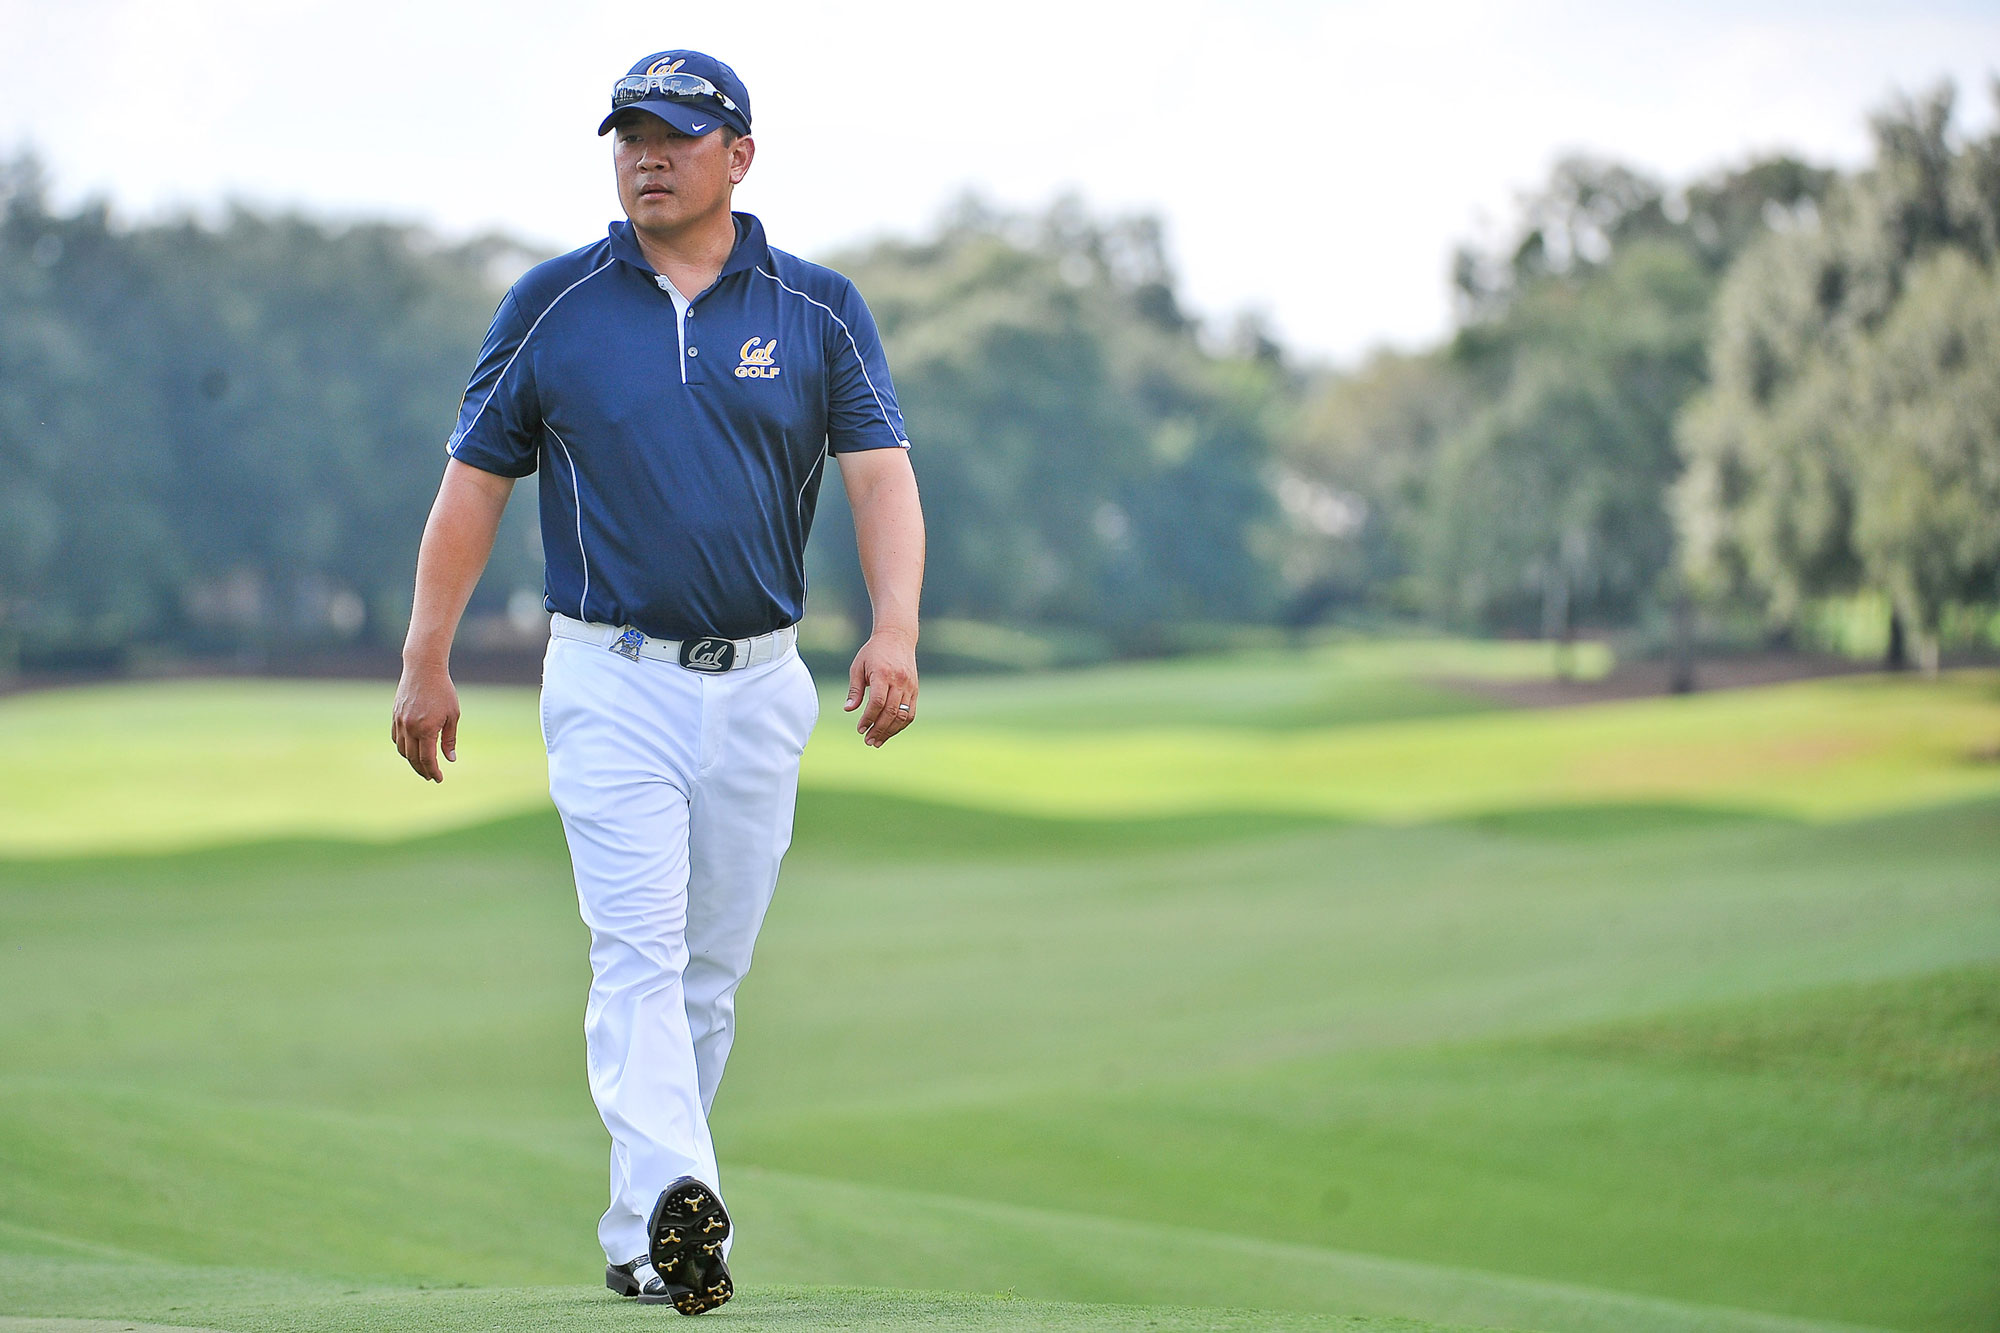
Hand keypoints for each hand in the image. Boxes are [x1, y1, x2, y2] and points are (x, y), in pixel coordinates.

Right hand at [392, 660, 460, 781]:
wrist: (423, 669)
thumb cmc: (443, 691)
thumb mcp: (453, 715)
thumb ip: (449, 739)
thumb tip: (450, 759)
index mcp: (426, 729)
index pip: (427, 759)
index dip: (433, 772)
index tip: (438, 779)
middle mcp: (410, 728)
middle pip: (413, 758)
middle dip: (422, 770)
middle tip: (430, 777)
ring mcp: (400, 722)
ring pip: (402, 750)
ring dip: (411, 761)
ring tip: (422, 765)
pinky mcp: (395, 716)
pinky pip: (396, 738)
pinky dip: (403, 747)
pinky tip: (411, 750)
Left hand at [845, 628, 917, 747]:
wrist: (897, 637)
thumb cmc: (873, 652)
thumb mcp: (858, 667)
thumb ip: (854, 689)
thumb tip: (848, 709)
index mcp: (883, 674)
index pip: (877, 703)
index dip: (869, 719)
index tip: (860, 729)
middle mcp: (899, 681)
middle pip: (891, 712)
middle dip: (879, 730)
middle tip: (868, 741)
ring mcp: (910, 686)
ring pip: (903, 715)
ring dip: (890, 731)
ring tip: (878, 741)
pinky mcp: (915, 690)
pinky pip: (910, 712)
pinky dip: (901, 725)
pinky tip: (890, 732)